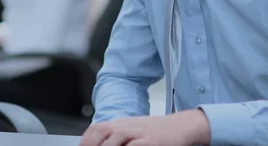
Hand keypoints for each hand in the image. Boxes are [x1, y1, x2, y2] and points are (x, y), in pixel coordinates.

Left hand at [79, 110, 209, 145]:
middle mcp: (128, 126)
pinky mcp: (152, 141)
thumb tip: (99, 142)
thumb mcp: (133, 130)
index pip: (96, 128)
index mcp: (121, 123)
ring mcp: (140, 133)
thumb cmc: (156, 131)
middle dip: (92, 145)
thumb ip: (116, 136)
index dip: (85, 140)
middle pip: (102, 132)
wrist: (181, 126)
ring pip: (117, 138)